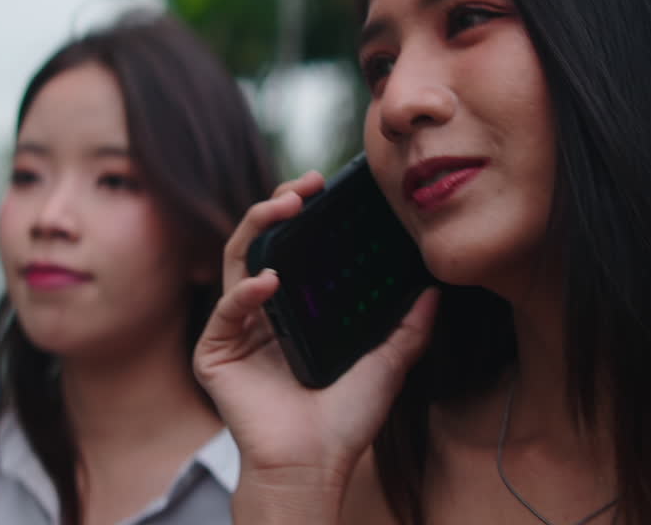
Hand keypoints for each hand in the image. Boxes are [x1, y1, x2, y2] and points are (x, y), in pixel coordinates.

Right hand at [194, 171, 441, 516]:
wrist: (314, 467)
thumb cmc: (344, 423)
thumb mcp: (387, 365)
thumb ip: (408, 328)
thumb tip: (435, 291)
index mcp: (292, 311)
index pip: (293, 248)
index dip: (305, 214)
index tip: (327, 187)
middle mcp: (260, 313)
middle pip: (260, 242)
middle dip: (278, 205)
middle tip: (306, 184)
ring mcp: (235, 331)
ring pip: (236, 260)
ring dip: (258, 226)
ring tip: (284, 206)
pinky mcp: (215, 353)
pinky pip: (227, 310)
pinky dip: (246, 291)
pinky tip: (270, 280)